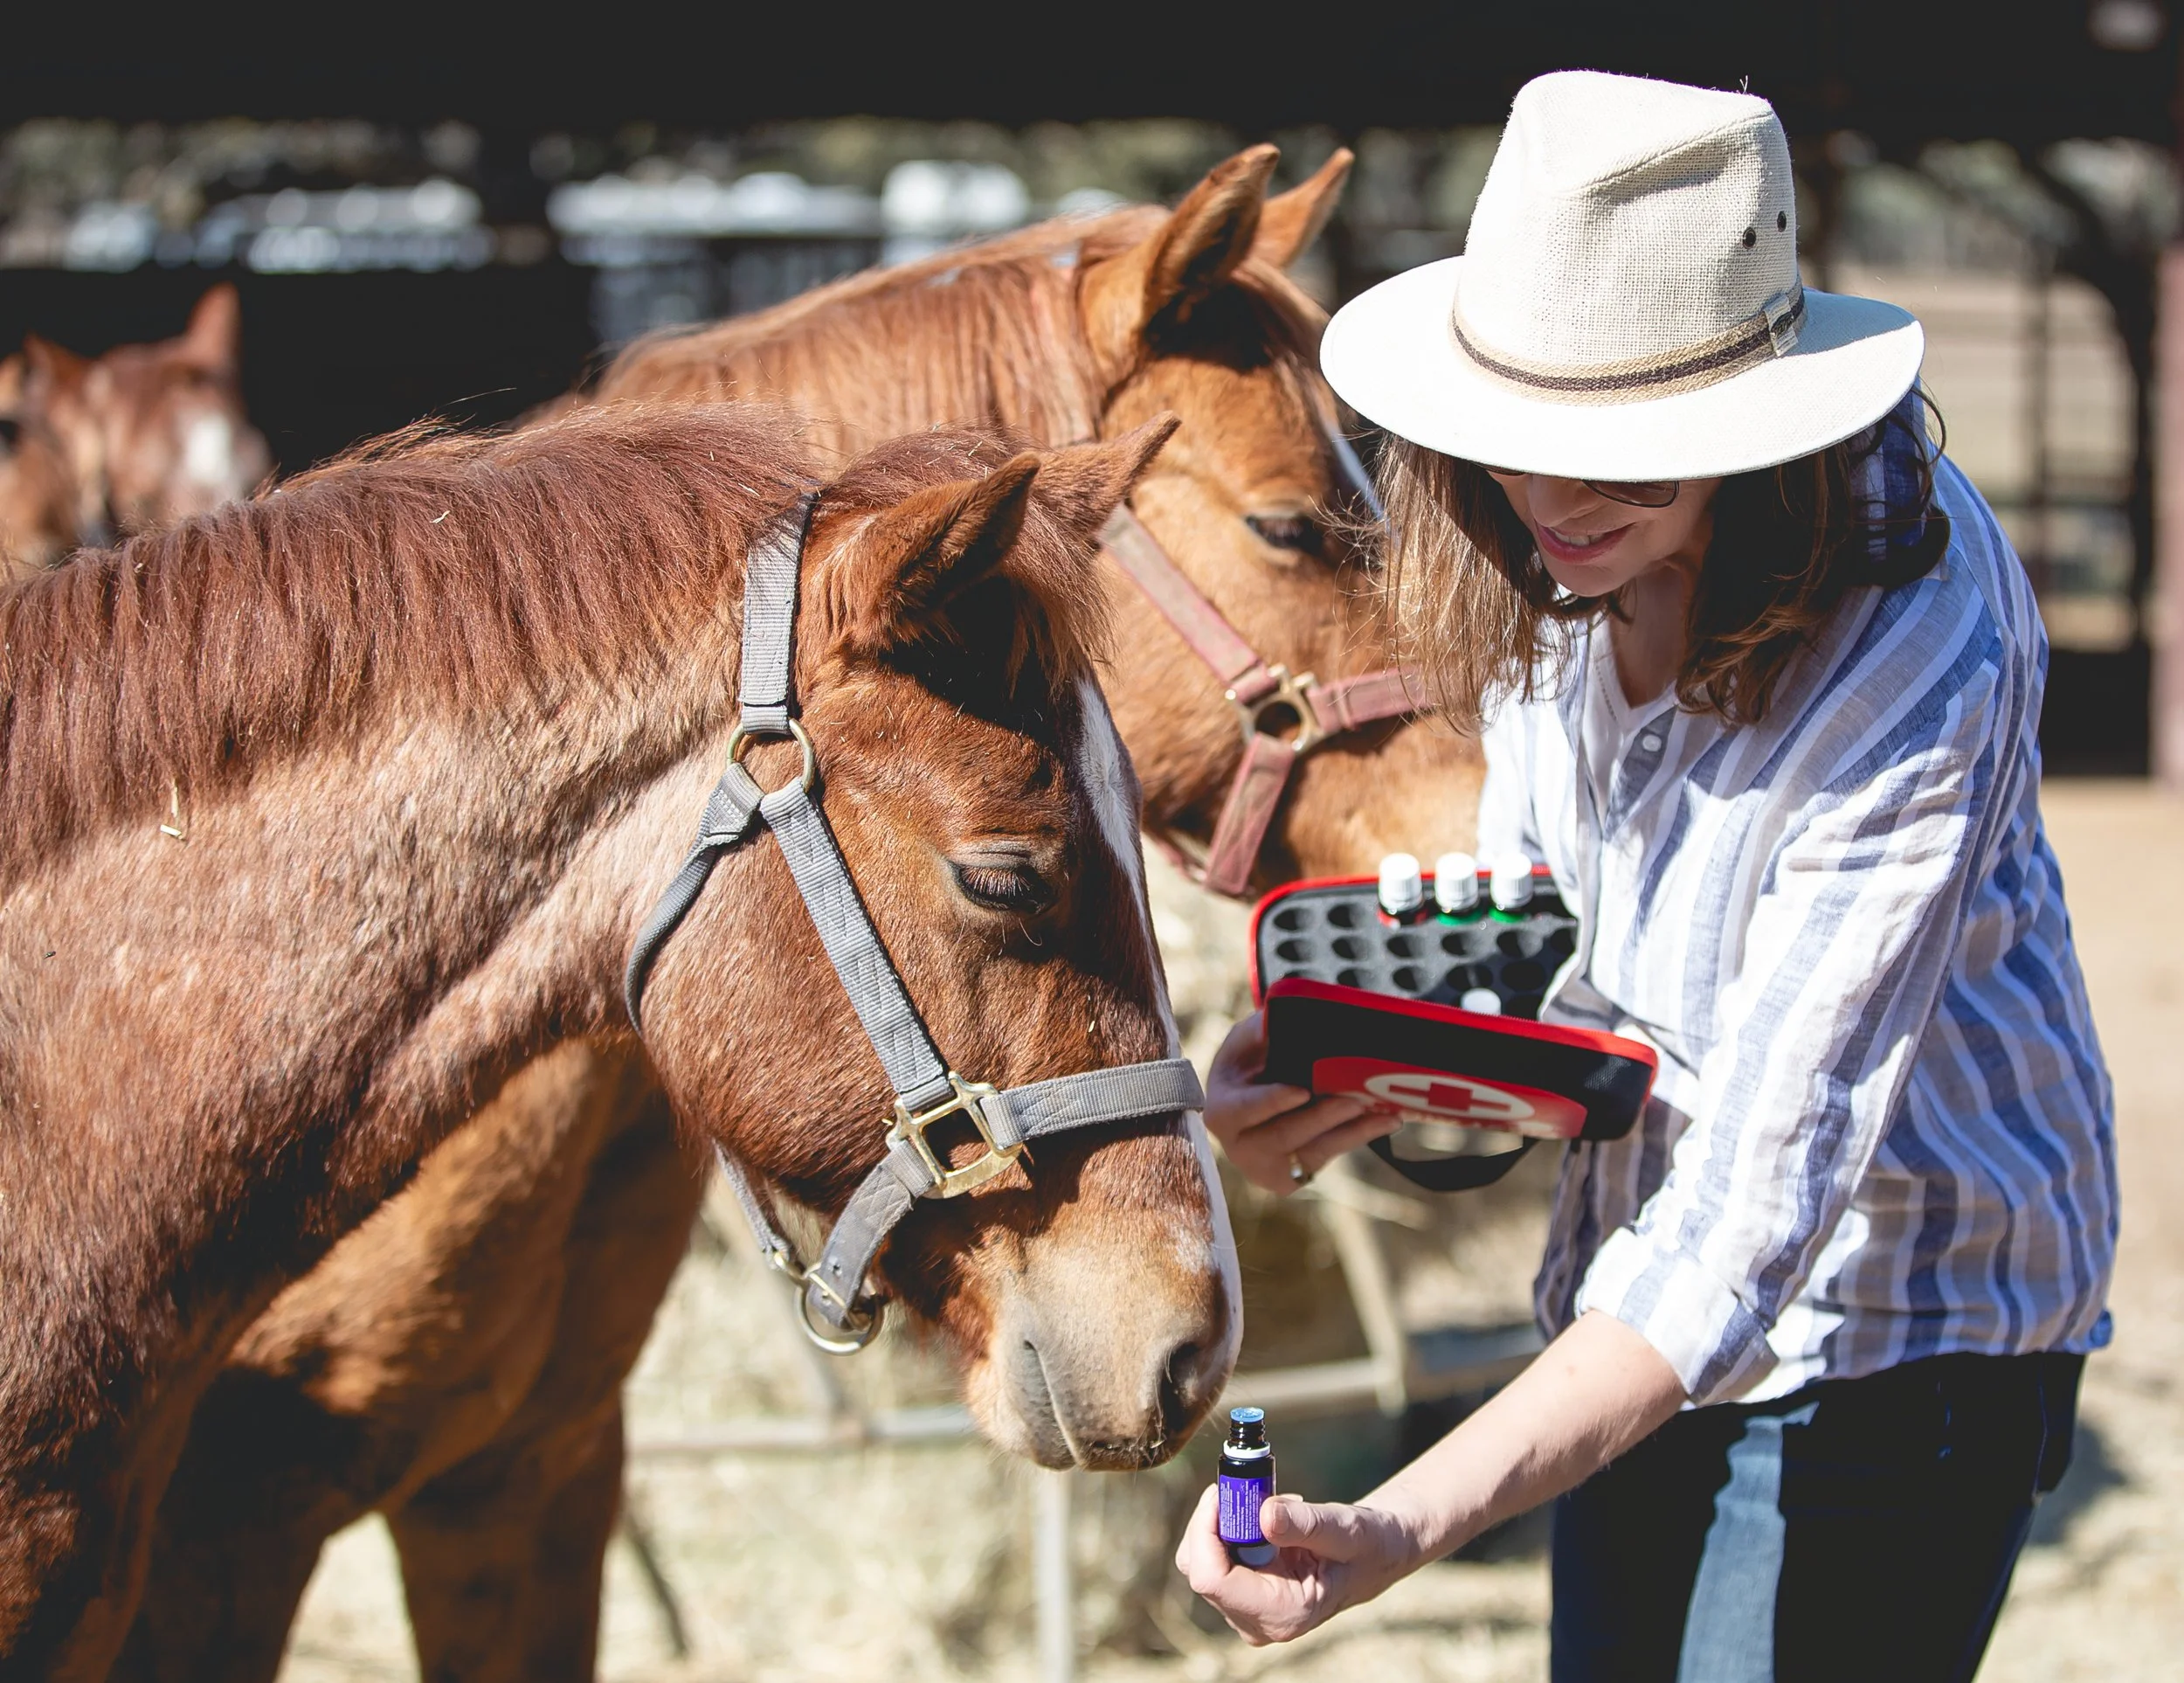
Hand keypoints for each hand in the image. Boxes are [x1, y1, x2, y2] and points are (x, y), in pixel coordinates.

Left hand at [1174, 1485, 1419, 1645]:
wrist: (1376, 1554)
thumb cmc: (1367, 1545)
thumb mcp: (1345, 1530)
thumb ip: (1305, 1525)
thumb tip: (1262, 1513)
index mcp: (1282, 1614)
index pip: (1212, 1580)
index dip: (1205, 1531)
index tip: (1221, 1491)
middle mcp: (1257, 1620)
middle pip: (1200, 1567)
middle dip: (1215, 1521)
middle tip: (1248, 1487)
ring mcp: (1247, 1610)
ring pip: (1200, 1560)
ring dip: (1224, 1522)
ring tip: (1269, 1505)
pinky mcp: (1243, 1594)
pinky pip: (1213, 1555)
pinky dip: (1230, 1527)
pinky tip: (1264, 1517)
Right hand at [1203, 1011, 1393, 1194]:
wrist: (1253, 1099)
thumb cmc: (1250, 1063)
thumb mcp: (1245, 1042)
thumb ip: (1258, 1032)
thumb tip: (1276, 1020)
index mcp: (1222, 1112)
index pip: (1244, 1109)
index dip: (1272, 1102)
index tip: (1302, 1091)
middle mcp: (1239, 1148)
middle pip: (1285, 1135)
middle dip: (1323, 1118)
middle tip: (1356, 1101)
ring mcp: (1266, 1169)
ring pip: (1313, 1152)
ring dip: (1352, 1132)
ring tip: (1386, 1115)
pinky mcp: (1291, 1179)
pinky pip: (1327, 1158)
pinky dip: (1356, 1138)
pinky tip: (1384, 1122)